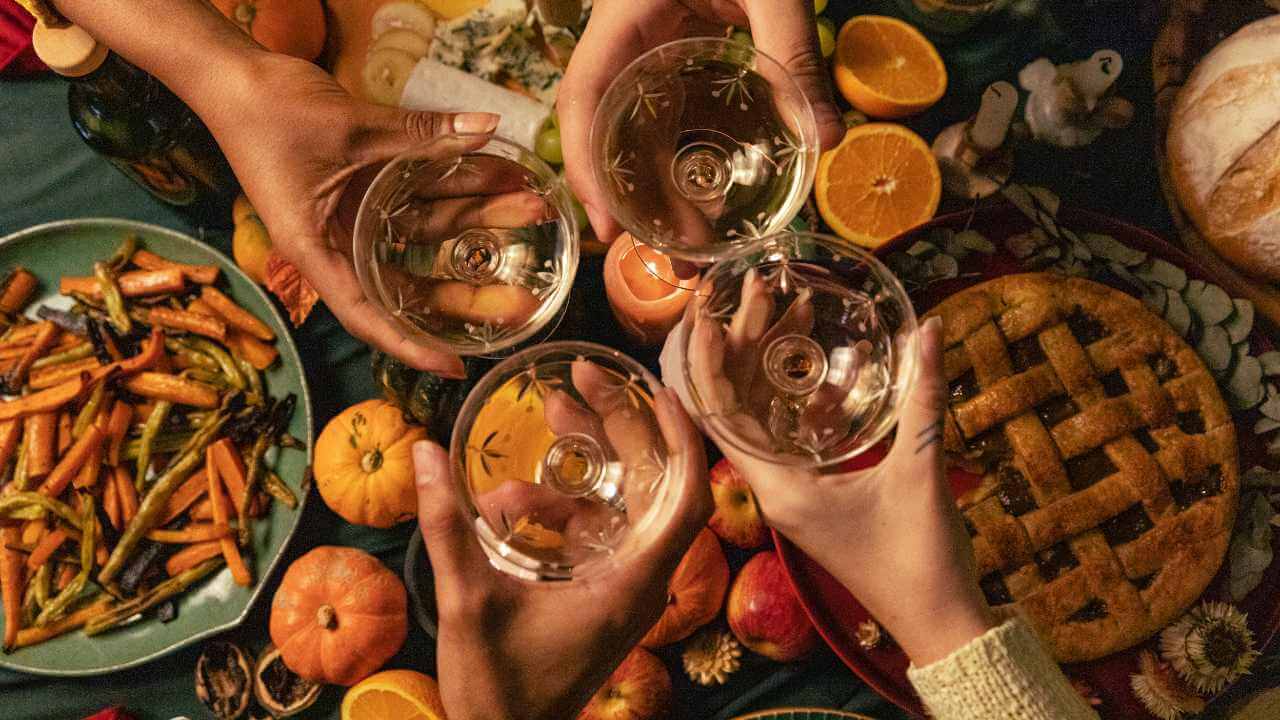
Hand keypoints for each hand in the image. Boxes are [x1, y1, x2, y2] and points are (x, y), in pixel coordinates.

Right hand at [200, 52, 512, 376]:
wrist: (236, 74)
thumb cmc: (271, 112)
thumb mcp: (352, 128)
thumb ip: (422, 133)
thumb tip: (488, 125)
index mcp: (318, 250)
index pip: (368, 315)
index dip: (411, 346)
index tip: (454, 367)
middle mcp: (339, 242)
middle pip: (410, 282)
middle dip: (469, 289)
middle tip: (524, 298)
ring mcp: (355, 215)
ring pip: (426, 233)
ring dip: (478, 221)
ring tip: (532, 210)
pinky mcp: (367, 186)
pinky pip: (420, 197)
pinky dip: (457, 188)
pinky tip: (500, 179)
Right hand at [414, 387, 711, 719]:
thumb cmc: (497, 688)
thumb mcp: (467, 602)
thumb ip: (447, 526)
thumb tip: (424, 453)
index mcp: (631, 584)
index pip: (686, 501)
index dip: (682, 441)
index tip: (659, 391)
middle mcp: (639, 582)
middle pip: (653, 487)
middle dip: (619, 428)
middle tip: (576, 382)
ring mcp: (621, 588)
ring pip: (620, 506)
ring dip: (584, 465)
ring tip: (546, 418)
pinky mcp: (600, 595)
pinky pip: (595, 533)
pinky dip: (562, 508)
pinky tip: (509, 500)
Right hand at [558, 0, 844, 241]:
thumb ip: (792, 53)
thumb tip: (828, 138)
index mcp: (625, 20)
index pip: (582, 99)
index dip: (586, 168)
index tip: (610, 227)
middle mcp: (628, 42)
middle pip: (608, 131)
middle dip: (632, 202)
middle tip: (673, 262)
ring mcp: (652, 49)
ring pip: (639, 131)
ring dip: (659, 192)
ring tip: (697, 249)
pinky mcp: (682, 52)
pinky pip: (672, 115)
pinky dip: (685, 161)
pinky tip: (712, 199)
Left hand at [691, 314, 996, 665]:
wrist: (938, 623)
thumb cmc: (920, 558)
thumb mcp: (920, 472)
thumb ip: (924, 398)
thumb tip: (932, 326)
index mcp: (778, 487)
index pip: (717, 416)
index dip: (706, 364)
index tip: (703, 313)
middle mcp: (772, 489)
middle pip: (736, 408)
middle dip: (742, 348)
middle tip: (754, 292)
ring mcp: (791, 493)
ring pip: (762, 418)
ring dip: (769, 369)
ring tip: (783, 310)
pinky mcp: (813, 497)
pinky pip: (791, 437)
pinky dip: (801, 400)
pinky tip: (825, 367)